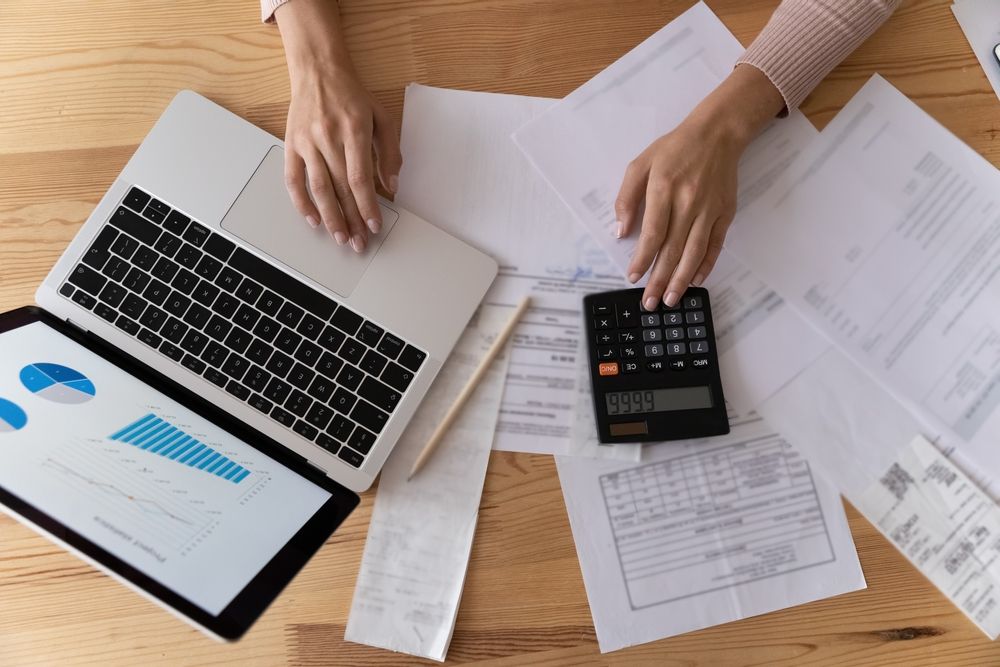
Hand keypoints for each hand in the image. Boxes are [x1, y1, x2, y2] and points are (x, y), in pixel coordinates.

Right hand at [275, 0, 401, 253]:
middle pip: (340, 189)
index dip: (367, 206)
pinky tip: (313, 219)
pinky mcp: (291, 145)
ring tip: (340, 237)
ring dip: (330, 217)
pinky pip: (293, 179)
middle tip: (358, 243)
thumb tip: (392, 184)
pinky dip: (301, 202)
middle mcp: (328, 138)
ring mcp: (307, 143)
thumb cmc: (352, 95)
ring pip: (318, 188)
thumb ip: (389, 151)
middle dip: (351, 220)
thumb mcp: (382, 116)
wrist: (318, 71)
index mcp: (354, 131)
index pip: (360, 179)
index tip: (374, 225)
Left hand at [614, 65, 784, 309]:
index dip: (642, 259)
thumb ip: (627, 197)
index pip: (652, 233)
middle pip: (672, 249)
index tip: (633, 277)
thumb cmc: (674, 149)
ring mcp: (709, 210)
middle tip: (650, 302)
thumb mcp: (640, 164)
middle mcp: (688, 202)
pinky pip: (715, 245)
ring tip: (672, 300)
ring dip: (681, 279)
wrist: (717, 134)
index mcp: (664, 189)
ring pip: (694, 252)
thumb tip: (621, 231)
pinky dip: (705, 265)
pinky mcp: (725, 213)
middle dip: (660, 279)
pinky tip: (694, 281)